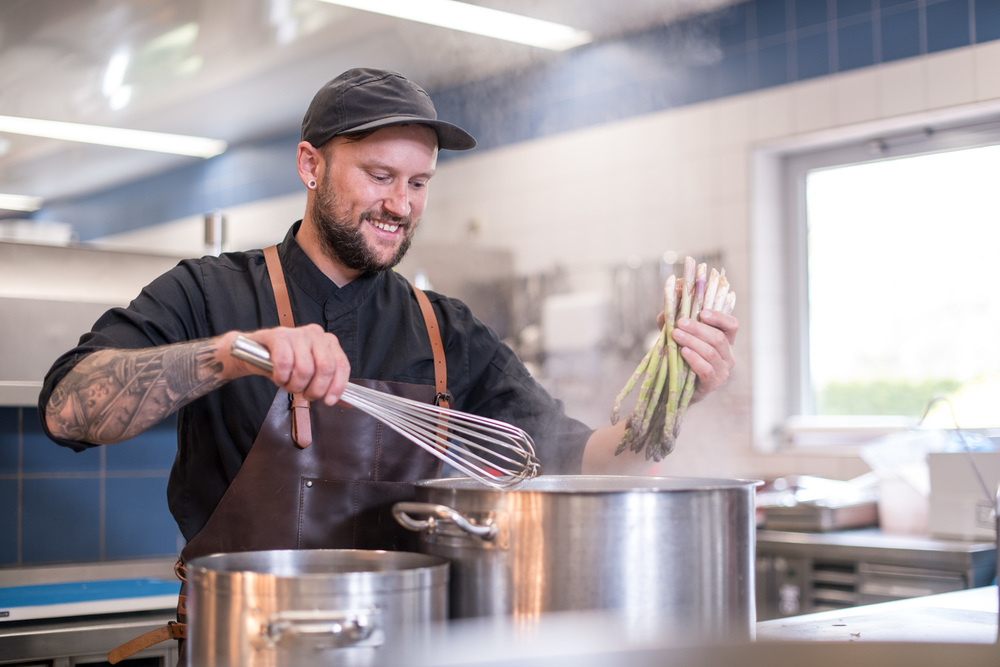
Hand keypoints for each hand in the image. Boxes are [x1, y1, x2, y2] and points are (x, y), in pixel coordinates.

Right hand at [228, 324, 350, 404]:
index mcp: (329, 342)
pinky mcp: (278, 336)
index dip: (337, 386)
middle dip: (315, 389)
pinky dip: (281, 378)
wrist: (254, 353)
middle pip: (326, 368)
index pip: (341, 365)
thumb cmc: (287, 364)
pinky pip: (284, 364)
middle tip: (305, 394)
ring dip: (295, 386)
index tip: (329, 401)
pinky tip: (279, 377)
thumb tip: (344, 401)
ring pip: (304, 369)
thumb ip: (327, 385)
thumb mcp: (311, 374)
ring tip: (289, 384)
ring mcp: (297, 333)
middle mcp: (316, 334)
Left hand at [661, 309, 737, 403]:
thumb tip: (668, 307)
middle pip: (718, 338)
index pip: (732, 325)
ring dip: (692, 341)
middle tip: (680, 323)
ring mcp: (722, 371)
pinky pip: (706, 370)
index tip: (702, 312)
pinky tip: (683, 352)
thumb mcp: (676, 336)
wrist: (676, 386)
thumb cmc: (680, 357)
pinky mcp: (713, 384)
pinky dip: (694, 359)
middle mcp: (728, 355)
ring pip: (711, 352)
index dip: (719, 317)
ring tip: (676, 335)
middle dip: (698, 328)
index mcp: (725, 341)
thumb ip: (672, 321)